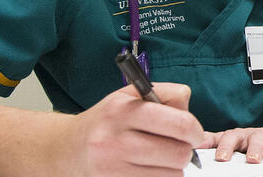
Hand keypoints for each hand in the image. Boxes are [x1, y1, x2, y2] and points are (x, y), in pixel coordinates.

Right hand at [57, 83, 203, 176]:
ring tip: (159, 158)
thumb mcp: (129, 96)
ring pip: (172, 174)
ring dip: (173, 168)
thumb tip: (189, 111)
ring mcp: (112, 168)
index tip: (194, 133)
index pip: (179, 123)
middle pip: (179, 153)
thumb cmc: (106, 121)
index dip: (195, 130)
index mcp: (122, 110)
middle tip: (177, 147)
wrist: (67, 148)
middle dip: (185, 151)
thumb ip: (165, 94)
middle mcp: (115, 140)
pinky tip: (148, 168)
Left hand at [199, 122, 262, 162]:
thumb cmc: (254, 141)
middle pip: (239, 136)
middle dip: (232, 146)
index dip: (214, 145)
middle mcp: (249, 135)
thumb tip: (190, 148)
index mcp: (235, 136)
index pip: (222, 138)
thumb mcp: (235, 142)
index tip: (207, 155)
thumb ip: (215, 143)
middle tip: (227, 158)